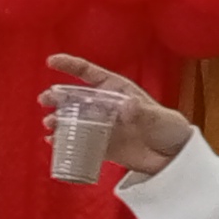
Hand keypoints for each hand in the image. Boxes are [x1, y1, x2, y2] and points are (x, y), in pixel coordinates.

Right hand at [38, 56, 192, 183]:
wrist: (174, 157)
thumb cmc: (170, 129)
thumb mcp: (159, 117)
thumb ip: (142, 112)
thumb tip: (126, 105)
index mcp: (118, 90)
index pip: (90, 73)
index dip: (70, 65)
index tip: (51, 61)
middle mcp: (107, 106)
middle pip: (77, 97)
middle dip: (58, 96)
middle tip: (44, 100)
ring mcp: (103, 127)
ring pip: (75, 120)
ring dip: (59, 121)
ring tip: (49, 125)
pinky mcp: (103, 147)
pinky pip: (80, 143)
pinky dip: (66, 143)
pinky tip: (53, 143)